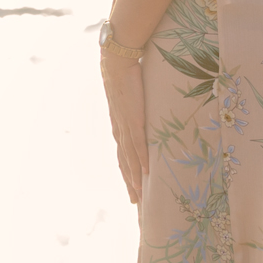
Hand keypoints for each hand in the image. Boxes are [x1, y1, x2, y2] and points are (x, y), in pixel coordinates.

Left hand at [101, 54, 147, 202]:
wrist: (116, 61)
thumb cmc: (125, 75)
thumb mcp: (131, 97)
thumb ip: (137, 107)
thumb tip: (145, 108)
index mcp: (118, 125)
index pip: (122, 154)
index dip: (127, 172)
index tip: (132, 187)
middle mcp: (119, 129)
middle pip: (124, 162)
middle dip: (129, 182)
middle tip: (135, 201)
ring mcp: (125, 125)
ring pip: (130, 158)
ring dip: (135, 177)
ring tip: (140, 194)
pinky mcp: (133, 118)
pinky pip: (138, 143)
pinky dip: (141, 158)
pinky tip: (146, 171)